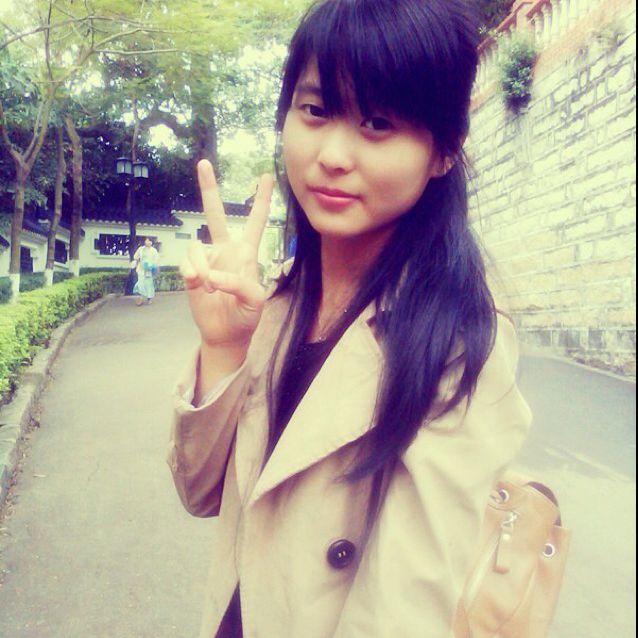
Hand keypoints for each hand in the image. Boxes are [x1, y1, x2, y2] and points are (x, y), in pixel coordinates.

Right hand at [179, 160, 273, 350]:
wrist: (225, 333)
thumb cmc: (246, 316)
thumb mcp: (254, 301)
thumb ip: (238, 284)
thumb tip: (211, 275)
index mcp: (247, 253)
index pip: (255, 221)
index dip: (261, 199)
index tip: (266, 175)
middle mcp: (225, 250)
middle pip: (216, 215)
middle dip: (209, 189)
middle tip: (204, 163)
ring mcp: (206, 259)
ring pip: (196, 248)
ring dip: (203, 269)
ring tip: (211, 289)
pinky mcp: (190, 271)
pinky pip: (186, 263)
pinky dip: (192, 274)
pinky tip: (198, 286)